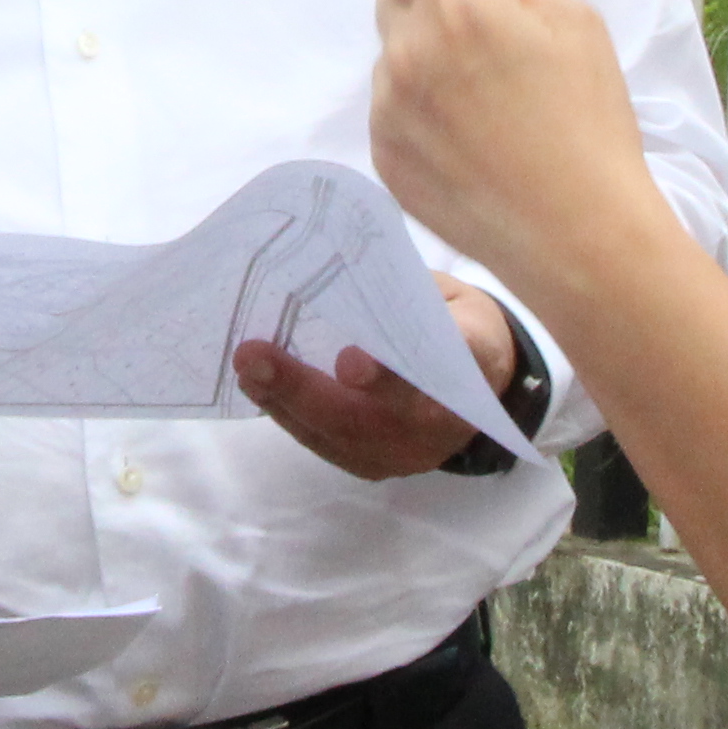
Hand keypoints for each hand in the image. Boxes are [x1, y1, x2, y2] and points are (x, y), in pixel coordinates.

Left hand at [238, 281, 520, 482]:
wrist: (481, 382)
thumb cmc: (454, 324)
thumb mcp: (447, 296)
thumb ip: (406, 293)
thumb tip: (336, 263)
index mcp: (476, 363)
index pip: (438, 366)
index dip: (395, 370)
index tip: (348, 363)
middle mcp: (446, 422)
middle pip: (373, 417)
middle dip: (305, 388)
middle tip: (255, 355)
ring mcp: (410, 453)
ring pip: (342, 436)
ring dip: (285, 402)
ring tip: (246, 369)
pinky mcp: (379, 465)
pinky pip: (329, 446)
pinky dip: (290, 416)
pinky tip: (259, 387)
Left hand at [368, 0, 663, 296]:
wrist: (579, 232)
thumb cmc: (590, 118)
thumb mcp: (568, 20)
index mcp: (457, 4)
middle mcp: (408, 51)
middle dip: (429, 8)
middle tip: (487, 51)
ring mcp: (389, 109)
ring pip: (390, 57)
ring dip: (422, 64)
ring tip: (484, 107)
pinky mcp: (383, 157)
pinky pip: (388, 111)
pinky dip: (417, 115)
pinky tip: (468, 143)